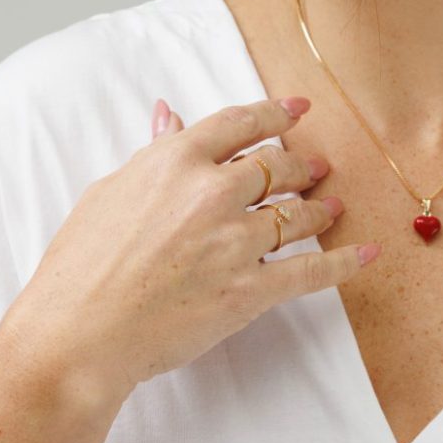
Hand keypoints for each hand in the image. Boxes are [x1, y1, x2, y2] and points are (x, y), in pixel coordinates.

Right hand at [0, 95, 380, 408]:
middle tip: (318, 168)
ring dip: (320, 209)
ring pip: (296, 214)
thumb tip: (169, 116)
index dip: (276, 113)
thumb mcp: (111, 191)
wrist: (76, 334)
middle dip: (302, 166)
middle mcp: (213, 192)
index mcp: (177, 161)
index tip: (299, 108)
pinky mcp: (249, 289)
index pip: (241, 124)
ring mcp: (236, 241)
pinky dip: (343, 263)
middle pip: (276, 167)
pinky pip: (309, 271)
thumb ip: (152, 152)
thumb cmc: (80, 263)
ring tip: (333, 206)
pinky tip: (366, 254)